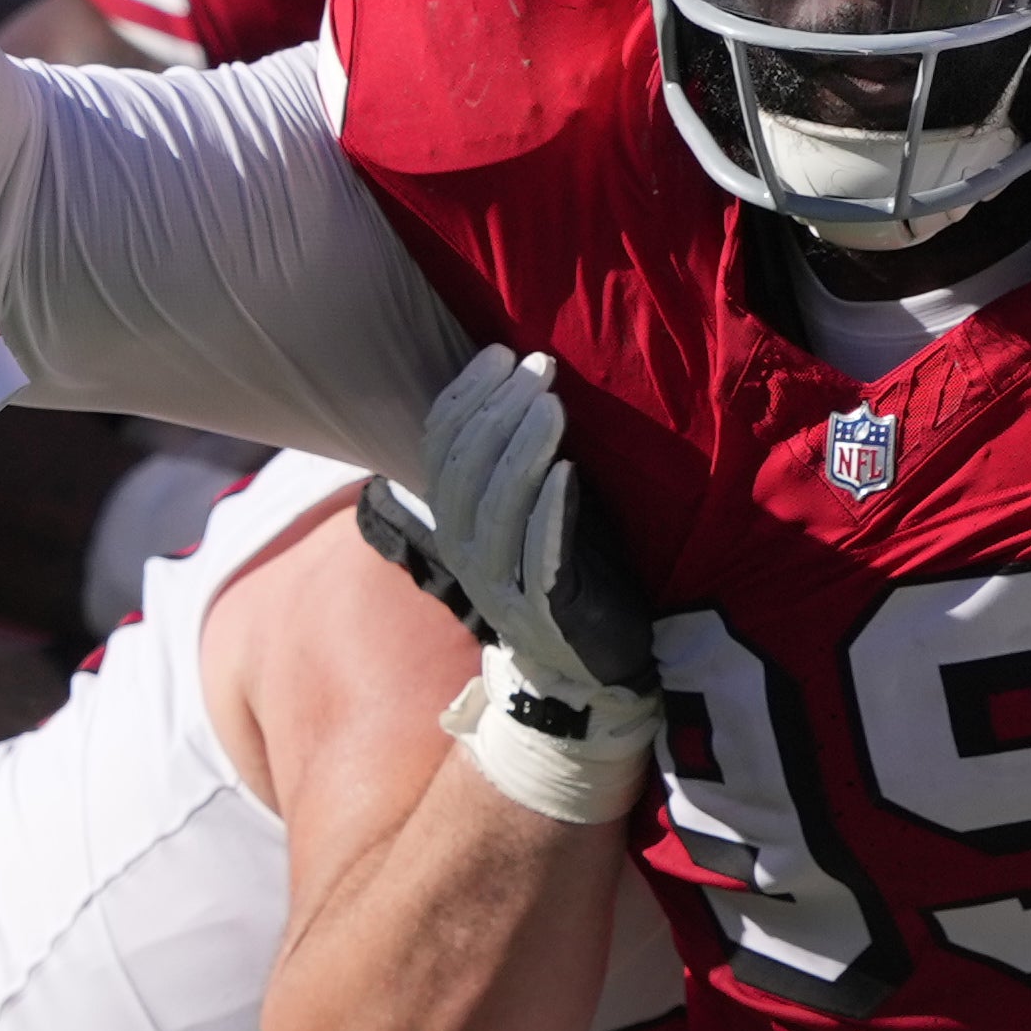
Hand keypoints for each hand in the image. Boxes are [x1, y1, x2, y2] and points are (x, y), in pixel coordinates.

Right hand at [363, 347, 661, 826]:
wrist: (589, 677)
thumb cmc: (566, 579)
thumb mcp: (529, 518)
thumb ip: (507, 470)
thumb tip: (504, 391)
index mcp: (458, 528)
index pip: (441, 452)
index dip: (465, 399)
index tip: (499, 353)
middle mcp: (470, 557)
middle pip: (465, 472)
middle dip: (498, 412)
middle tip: (535, 366)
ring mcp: (505, 588)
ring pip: (497, 510)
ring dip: (522, 450)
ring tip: (550, 403)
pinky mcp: (549, 614)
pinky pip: (542, 557)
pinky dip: (552, 512)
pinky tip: (569, 471)